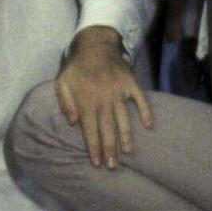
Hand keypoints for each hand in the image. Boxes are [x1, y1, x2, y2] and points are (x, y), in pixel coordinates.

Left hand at [54, 25, 152, 167]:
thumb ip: (65, 102)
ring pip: (124, 118)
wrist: (95, 43)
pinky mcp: (130, 83)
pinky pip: (140, 99)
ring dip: (125, 136)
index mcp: (86, 100)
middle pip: (107, 128)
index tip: (97, 163)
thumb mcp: (62, 82)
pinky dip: (145, 112)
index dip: (93, 147)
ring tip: (127, 153)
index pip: (89, 129)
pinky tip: (149, 126)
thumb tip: (72, 122)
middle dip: (109, 149)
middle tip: (112, 167)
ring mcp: (118, 91)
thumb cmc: (77, 67)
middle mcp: (103, 98)